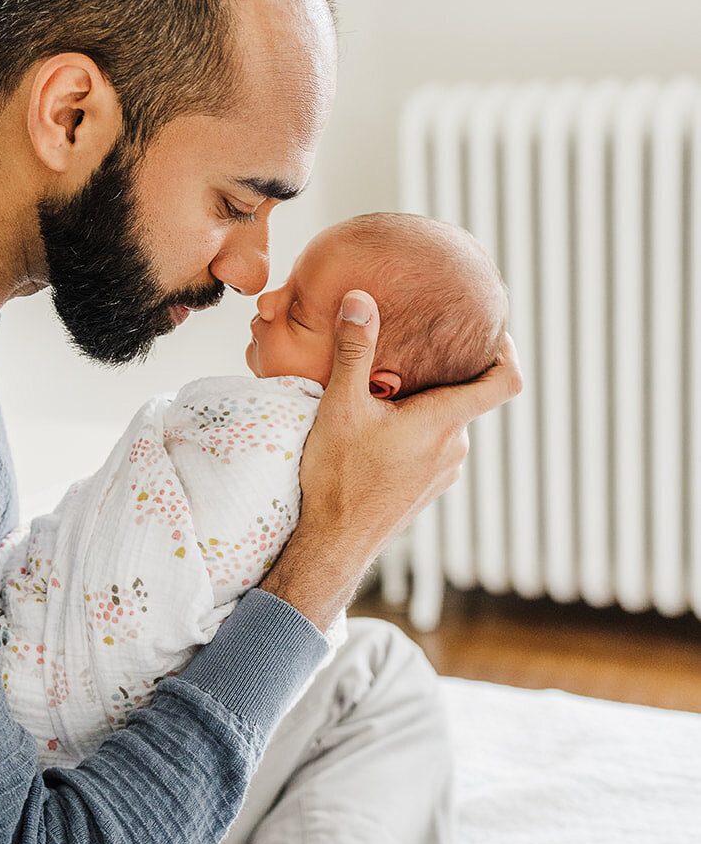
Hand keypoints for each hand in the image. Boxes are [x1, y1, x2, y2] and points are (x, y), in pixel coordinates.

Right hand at [260, 290, 521, 630]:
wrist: (333, 544)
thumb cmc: (338, 478)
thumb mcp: (339, 407)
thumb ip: (353, 350)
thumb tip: (360, 298)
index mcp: (444, 422)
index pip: (506, 382)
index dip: (509, 350)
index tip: (493, 330)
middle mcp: (454, 447)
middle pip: (467, 397)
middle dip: (441, 373)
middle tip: (408, 351)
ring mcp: (444, 472)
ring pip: (446, 423)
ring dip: (423, 405)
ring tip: (384, 392)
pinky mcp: (427, 488)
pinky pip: (432, 447)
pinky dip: (414, 431)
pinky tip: (377, 431)